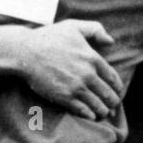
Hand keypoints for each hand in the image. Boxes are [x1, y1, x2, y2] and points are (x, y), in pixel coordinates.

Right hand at [0, 20, 121, 117]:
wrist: (25, 53)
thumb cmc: (48, 38)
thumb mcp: (74, 26)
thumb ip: (95, 30)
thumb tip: (111, 42)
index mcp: (93, 58)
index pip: (113, 79)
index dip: (117, 88)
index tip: (117, 92)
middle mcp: (88, 75)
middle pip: (109, 95)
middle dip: (113, 103)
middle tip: (112, 106)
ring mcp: (76, 88)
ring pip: (98, 106)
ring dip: (103, 112)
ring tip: (102, 113)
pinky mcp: (64, 98)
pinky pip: (83, 111)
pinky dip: (90, 115)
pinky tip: (90, 116)